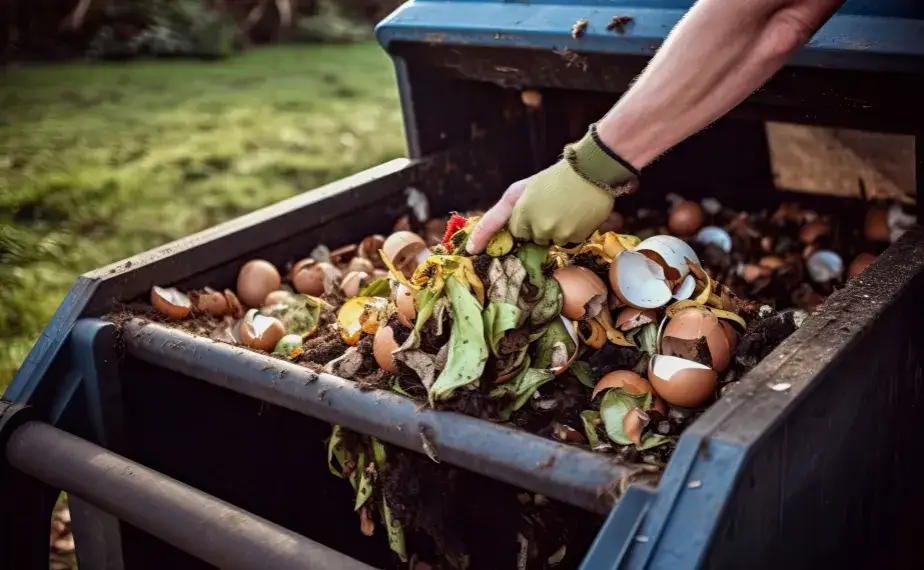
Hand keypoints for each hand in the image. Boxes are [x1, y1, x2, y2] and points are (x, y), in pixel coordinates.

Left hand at [466, 124, 636, 253]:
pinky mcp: (574, 237)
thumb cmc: (556, 177)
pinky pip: (567, 241)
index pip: (512, 230)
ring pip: (548, 240)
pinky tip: (575, 215)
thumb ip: (508, 210)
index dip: (506, 233)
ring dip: (554, 231)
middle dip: (536, 227)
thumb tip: (500, 234)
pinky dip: (571, 232)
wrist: (591, 171)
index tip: (470, 250)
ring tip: (564, 209)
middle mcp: (537, 224)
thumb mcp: (525, 188)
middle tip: (549, 207)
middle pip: (530, 237)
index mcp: (522, 209)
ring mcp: (556, 232)